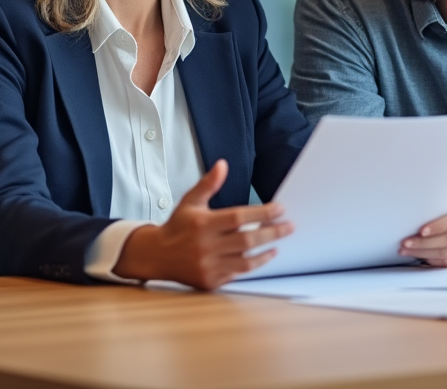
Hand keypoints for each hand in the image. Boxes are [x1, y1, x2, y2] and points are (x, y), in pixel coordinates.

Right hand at [113, 159, 292, 288]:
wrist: (157, 255)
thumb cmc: (177, 226)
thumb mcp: (190, 201)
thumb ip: (209, 184)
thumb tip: (223, 164)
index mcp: (203, 224)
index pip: (239, 217)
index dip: (262, 213)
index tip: (280, 209)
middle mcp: (206, 246)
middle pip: (247, 240)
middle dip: (273, 232)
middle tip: (289, 226)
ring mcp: (208, 266)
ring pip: (245, 261)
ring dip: (266, 251)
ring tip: (278, 242)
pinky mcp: (210, 281)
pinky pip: (237, 274)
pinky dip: (253, 265)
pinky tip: (263, 256)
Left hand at [398, 193, 446, 267]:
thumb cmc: (444, 206)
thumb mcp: (443, 199)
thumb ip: (436, 202)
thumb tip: (412, 211)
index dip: (440, 224)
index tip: (422, 230)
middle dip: (424, 242)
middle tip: (406, 242)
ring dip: (425, 252)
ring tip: (407, 250)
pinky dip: (434, 261)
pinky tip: (421, 257)